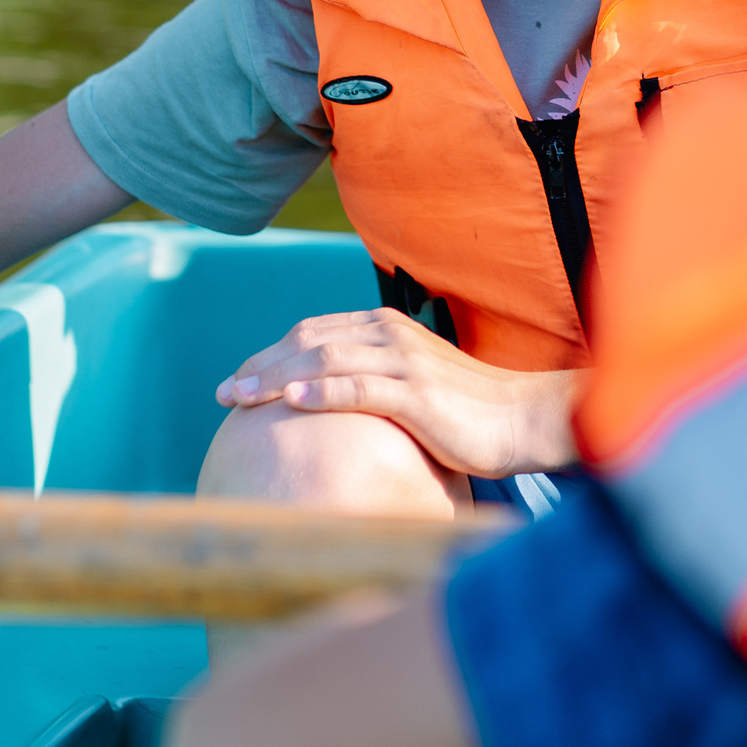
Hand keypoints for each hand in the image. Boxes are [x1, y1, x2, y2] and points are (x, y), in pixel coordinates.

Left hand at [215, 309, 580, 479]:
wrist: (521, 418)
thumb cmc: (468, 410)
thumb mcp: (414, 386)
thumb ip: (375, 382)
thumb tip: (333, 404)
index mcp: (386, 328)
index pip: (313, 331)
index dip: (270, 354)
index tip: (238, 380)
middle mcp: (390, 335)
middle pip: (308, 341)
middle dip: (260, 366)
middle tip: (224, 394)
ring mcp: (403, 361)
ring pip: (324, 361)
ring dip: (275, 379)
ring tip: (240, 400)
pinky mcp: (416, 393)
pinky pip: (359, 388)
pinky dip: (321, 393)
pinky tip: (291, 404)